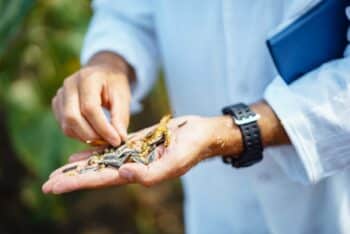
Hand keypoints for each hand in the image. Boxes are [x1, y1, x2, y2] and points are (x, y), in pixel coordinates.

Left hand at [42, 116, 230, 193]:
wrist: (201, 133)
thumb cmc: (192, 148)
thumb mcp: (175, 161)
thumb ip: (151, 174)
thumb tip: (122, 175)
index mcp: (139, 174)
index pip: (103, 179)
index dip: (78, 182)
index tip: (55, 185)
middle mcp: (133, 167)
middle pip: (97, 173)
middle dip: (73, 178)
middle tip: (48, 182)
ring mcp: (133, 155)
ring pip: (101, 161)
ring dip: (80, 166)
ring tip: (59, 170)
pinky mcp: (136, 143)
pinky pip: (110, 148)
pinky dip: (95, 151)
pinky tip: (80, 153)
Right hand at [52, 52, 131, 145]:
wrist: (103, 72)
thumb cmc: (114, 84)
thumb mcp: (123, 97)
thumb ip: (121, 117)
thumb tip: (120, 139)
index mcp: (87, 78)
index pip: (90, 108)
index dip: (103, 128)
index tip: (116, 140)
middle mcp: (69, 85)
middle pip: (73, 118)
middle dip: (92, 135)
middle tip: (109, 141)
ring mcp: (60, 95)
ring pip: (67, 125)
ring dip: (86, 137)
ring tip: (103, 137)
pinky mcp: (57, 105)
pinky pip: (65, 127)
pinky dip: (80, 135)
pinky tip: (94, 133)